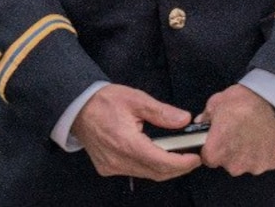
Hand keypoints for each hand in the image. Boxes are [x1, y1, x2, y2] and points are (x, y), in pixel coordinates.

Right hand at [72, 84, 201, 181]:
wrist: (77, 108)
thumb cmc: (105, 101)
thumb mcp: (136, 99)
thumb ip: (161, 112)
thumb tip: (184, 120)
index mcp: (126, 142)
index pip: (161, 161)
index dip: (182, 163)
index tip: (196, 157)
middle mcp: (118, 160)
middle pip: (156, 172)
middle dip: (177, 168)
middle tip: (192, 157)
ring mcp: (112, 167)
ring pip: (146, 174)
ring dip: (164, 168)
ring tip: (179, 156)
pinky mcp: (107, 168)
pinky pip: (134, 172)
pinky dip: (149, 167)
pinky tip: (157, 156)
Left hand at [198, 84, 274, 176]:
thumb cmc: (244, 100)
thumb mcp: (217, 102)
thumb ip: (206, 116)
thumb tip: (201, 122)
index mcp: (216, 152)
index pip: (208, 158)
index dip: (213, 147)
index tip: (220, 138)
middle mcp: (234, 165)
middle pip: (229, 163)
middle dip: (232, 151)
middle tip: (239, 132)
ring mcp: (255, 166)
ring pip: (248, 163)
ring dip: (249, 153)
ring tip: (255, 133)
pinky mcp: (272, 162)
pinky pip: (265, 160)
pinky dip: (265, 152)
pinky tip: (266, 136)